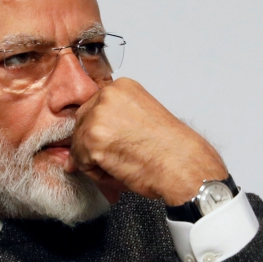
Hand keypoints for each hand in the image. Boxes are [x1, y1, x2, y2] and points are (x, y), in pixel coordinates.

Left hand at [63, 78, 227, 204]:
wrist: (183, 166)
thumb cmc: (172, 148)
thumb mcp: (142, 117)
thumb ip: (116, 119)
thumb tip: (94, 134)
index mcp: (122, 87)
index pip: (93, 107)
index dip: (100, 130)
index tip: (112, 142)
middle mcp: (107, 96)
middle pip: (81, 123)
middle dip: (94, 144)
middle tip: (118, 157)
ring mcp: (98, 117)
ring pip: (79, 144)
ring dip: (95, 160)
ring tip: (122, 165)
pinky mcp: (92, 141)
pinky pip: (81, 162)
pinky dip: (97, 173)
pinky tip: (119, 171)